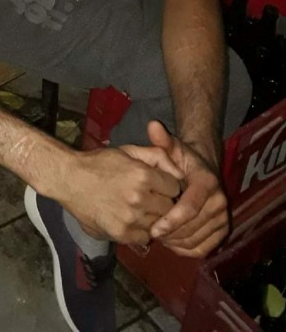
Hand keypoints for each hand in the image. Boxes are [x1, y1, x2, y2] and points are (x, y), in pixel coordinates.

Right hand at [55, 145, 183, 246]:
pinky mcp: (122, 234)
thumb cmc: (99, 163)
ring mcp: (131, 219)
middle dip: (162, 201)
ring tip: (137, 207)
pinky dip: (140, 230)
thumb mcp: (127, 150)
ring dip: (152, 217)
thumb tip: (180, 173)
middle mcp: (139, 198)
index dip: (166, 184)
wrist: (69, 180)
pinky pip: (144, 237)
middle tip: (148, 197)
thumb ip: (157, 155)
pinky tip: (129, 219)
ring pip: (158, 224)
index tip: (157, 184)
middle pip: (169, 207)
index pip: (174, 186)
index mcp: (142, 175)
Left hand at [146, 120, 228, 257]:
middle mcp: (220, 201)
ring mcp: (224, 218)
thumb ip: (162, 139)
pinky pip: (204, 249)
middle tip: (150, 234)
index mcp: (207, 182)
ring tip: (158, 237)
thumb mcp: (173, 147)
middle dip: (170, 234)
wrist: (203, 169)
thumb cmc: (182, 159)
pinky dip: (186, 250)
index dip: (171, 220)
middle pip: (192, 228)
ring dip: (176, 243)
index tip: (153, 229)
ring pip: (197, 240)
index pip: (189, 208)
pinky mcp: (223, 231)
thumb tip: (153, 125)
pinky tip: (171, 242)